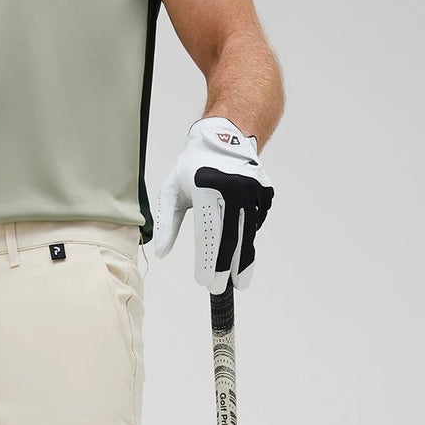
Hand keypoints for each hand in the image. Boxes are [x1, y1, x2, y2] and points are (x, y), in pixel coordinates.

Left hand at [153, 118, 274, 293]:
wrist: (226, 135)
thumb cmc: (192, 166)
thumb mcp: (172, 191)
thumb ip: (166, 223)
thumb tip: (160, 253)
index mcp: (207, 189)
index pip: (208, 234)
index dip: (207, 261)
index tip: (205, 283)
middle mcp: (233, 190)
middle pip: (231, 238)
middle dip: (226, 268)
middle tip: (221, 290)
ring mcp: (252, 190)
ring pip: (248, 234)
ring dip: (244, 260)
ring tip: (239, 282)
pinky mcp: (264, 192)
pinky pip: (256, 222)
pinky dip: (248, 238)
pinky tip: (241, 251)